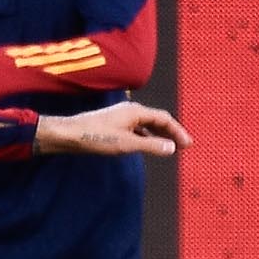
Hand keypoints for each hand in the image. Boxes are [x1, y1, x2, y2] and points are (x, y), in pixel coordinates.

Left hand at [36, 102, 191, 158]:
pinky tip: (147, 145)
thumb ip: (151, 146)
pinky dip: (147, 137)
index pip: (164, 118)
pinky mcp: (113, 124)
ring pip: (146, 125)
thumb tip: (172, 148)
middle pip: (157, 120)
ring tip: (170, 146)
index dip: (178, 131)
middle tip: (184, 145)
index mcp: (136, 111)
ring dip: (159, 135)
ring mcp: (121, 117)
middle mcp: (130, 111)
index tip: (188, 144)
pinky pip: (137, 129)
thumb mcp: (126, 144)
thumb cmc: (96, 138)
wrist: (69, 135)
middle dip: (172, 132)